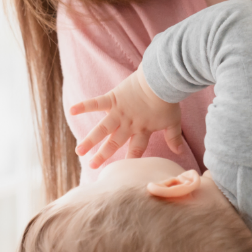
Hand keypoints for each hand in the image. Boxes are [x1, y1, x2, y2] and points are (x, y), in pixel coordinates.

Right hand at [69, 68, 184, 167]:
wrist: (161, 82)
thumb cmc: (168, 101)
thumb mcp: (173, 122)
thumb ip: (174, 138)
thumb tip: (180, 153)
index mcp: (142, 130)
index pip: (135, 150)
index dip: (130, 160)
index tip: (122, 170)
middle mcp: (128, 125)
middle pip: (114, 143)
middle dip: (103, 155)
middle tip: (92, 166)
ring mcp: (119, 113)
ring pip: (102, 129)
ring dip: (90, 140)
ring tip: (79, 151)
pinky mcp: (113, 99)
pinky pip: (96, 103)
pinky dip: (84, 106)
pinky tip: (71, 111)